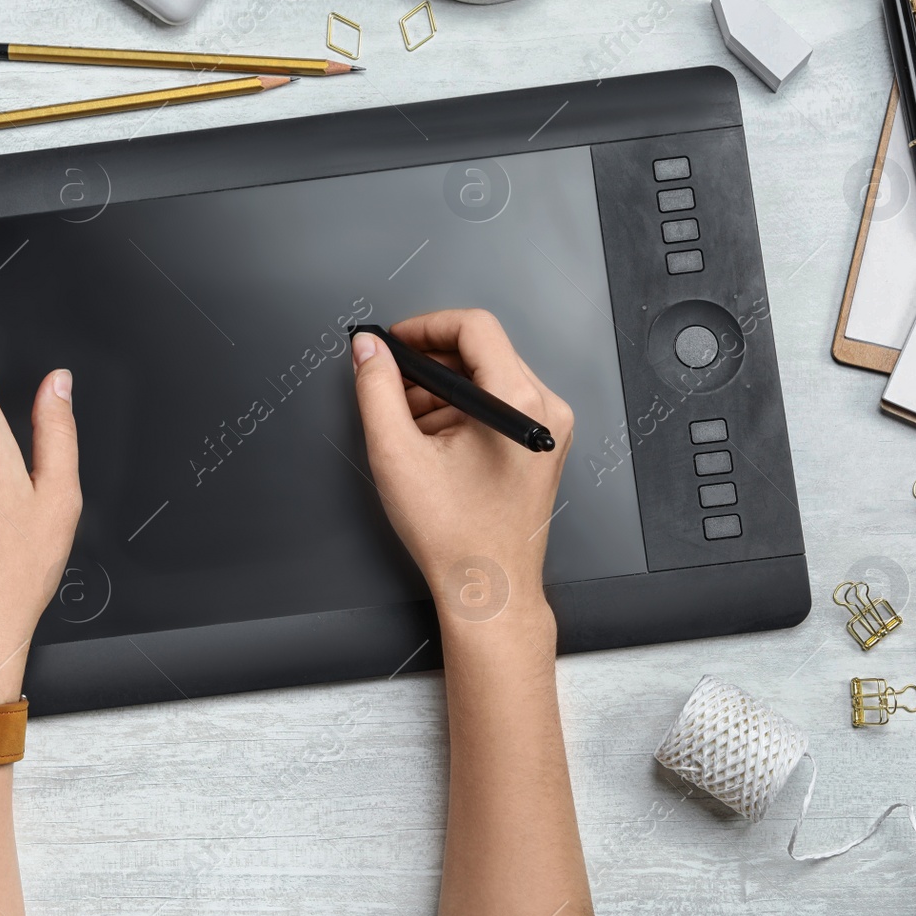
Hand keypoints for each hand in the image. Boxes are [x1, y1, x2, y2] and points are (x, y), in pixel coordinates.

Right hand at [350, 309, 572, 627]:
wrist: (488, 589)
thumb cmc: (456, 537)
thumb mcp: (397, 454)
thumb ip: (376, 389)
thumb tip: (368, 351)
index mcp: (519, 402)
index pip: (475, 328)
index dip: (425, 326)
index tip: (394, 342)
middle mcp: (544, 409)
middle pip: (482, 351)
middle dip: (429, 363)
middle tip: (390, 382)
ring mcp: (546, 428)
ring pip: (488, 378)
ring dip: (441, 389)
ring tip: (406, 422)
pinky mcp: (539, 445)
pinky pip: (497, 404)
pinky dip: (460, 410)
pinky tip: (430, 439)